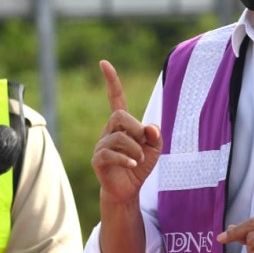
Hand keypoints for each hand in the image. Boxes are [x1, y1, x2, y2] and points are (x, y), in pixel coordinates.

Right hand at [91, 60, 161, 204]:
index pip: (116, 98)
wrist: (128, 190)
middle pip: (118, 115)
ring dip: (135, 149)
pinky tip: (133, 166)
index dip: (112, 81)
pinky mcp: (97, 160)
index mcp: (121, 124)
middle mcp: (108, 130)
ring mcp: (101, 145)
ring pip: (118, 137)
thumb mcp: (155, 148)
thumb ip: (155, 135)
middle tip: (143, 143)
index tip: (103, 63)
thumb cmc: (141, 165)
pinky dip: (126, 160)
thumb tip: (149, 127)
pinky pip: (110, 154)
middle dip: (135, 127)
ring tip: (139, 160)